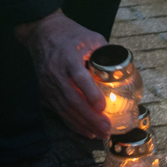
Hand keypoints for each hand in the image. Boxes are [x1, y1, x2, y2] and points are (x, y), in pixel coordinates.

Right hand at [13, 10, 110, 138]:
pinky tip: (85, 131)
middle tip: (106, 129)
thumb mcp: (91, 36)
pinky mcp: (44, 92)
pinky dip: (72, 123)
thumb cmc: (70, 34)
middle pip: (72, 99)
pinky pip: (59, 111)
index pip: (79, 77)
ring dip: (83, 124)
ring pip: (65, 109)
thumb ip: (106, 52)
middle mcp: (56, 72)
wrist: (41, 32)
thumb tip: (124, 68)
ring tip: (99, 134)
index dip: (91, 94)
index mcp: (68, 56)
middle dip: (90, 117)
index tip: (103, 107)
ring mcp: (48, 84)